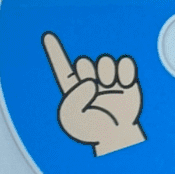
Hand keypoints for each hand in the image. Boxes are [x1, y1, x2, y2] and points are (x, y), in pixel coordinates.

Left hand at [42, 32, 143, 153]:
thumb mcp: (72, 119)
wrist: (117, 138)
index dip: (54, 51)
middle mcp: (90, 81)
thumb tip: (90, 82)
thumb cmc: (92, 131)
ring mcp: (108, 80)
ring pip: (105, 60)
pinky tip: (124, 83)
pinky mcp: (126, 81)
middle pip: (85, 61)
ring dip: (106, 71)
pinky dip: (126, 70)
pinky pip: (126, 63)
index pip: (61, 67)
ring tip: (109, 86)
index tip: (48, 35)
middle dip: (88, 70)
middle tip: (95, 86)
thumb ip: (74, 99)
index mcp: (73, 89)